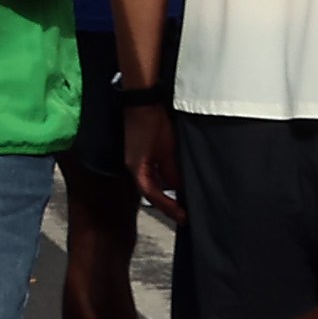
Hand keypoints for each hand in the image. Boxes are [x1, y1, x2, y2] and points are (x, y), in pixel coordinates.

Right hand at [124, 100, 180, 220]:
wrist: (142, 101)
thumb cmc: (153, 124)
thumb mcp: (168, 150)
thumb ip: (172, 171)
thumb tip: (178, 188)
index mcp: (138, 169)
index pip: (153, 195)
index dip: (169, 208)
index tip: (184, 217)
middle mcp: (133, 167)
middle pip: (151, 191)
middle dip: (167, 203)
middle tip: (184, 214)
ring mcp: (135, 159)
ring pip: (152, 182)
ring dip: (165, 192)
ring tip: (182, 200)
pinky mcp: (140, 152)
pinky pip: (152, 172)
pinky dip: (163, 179)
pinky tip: (175, 181)